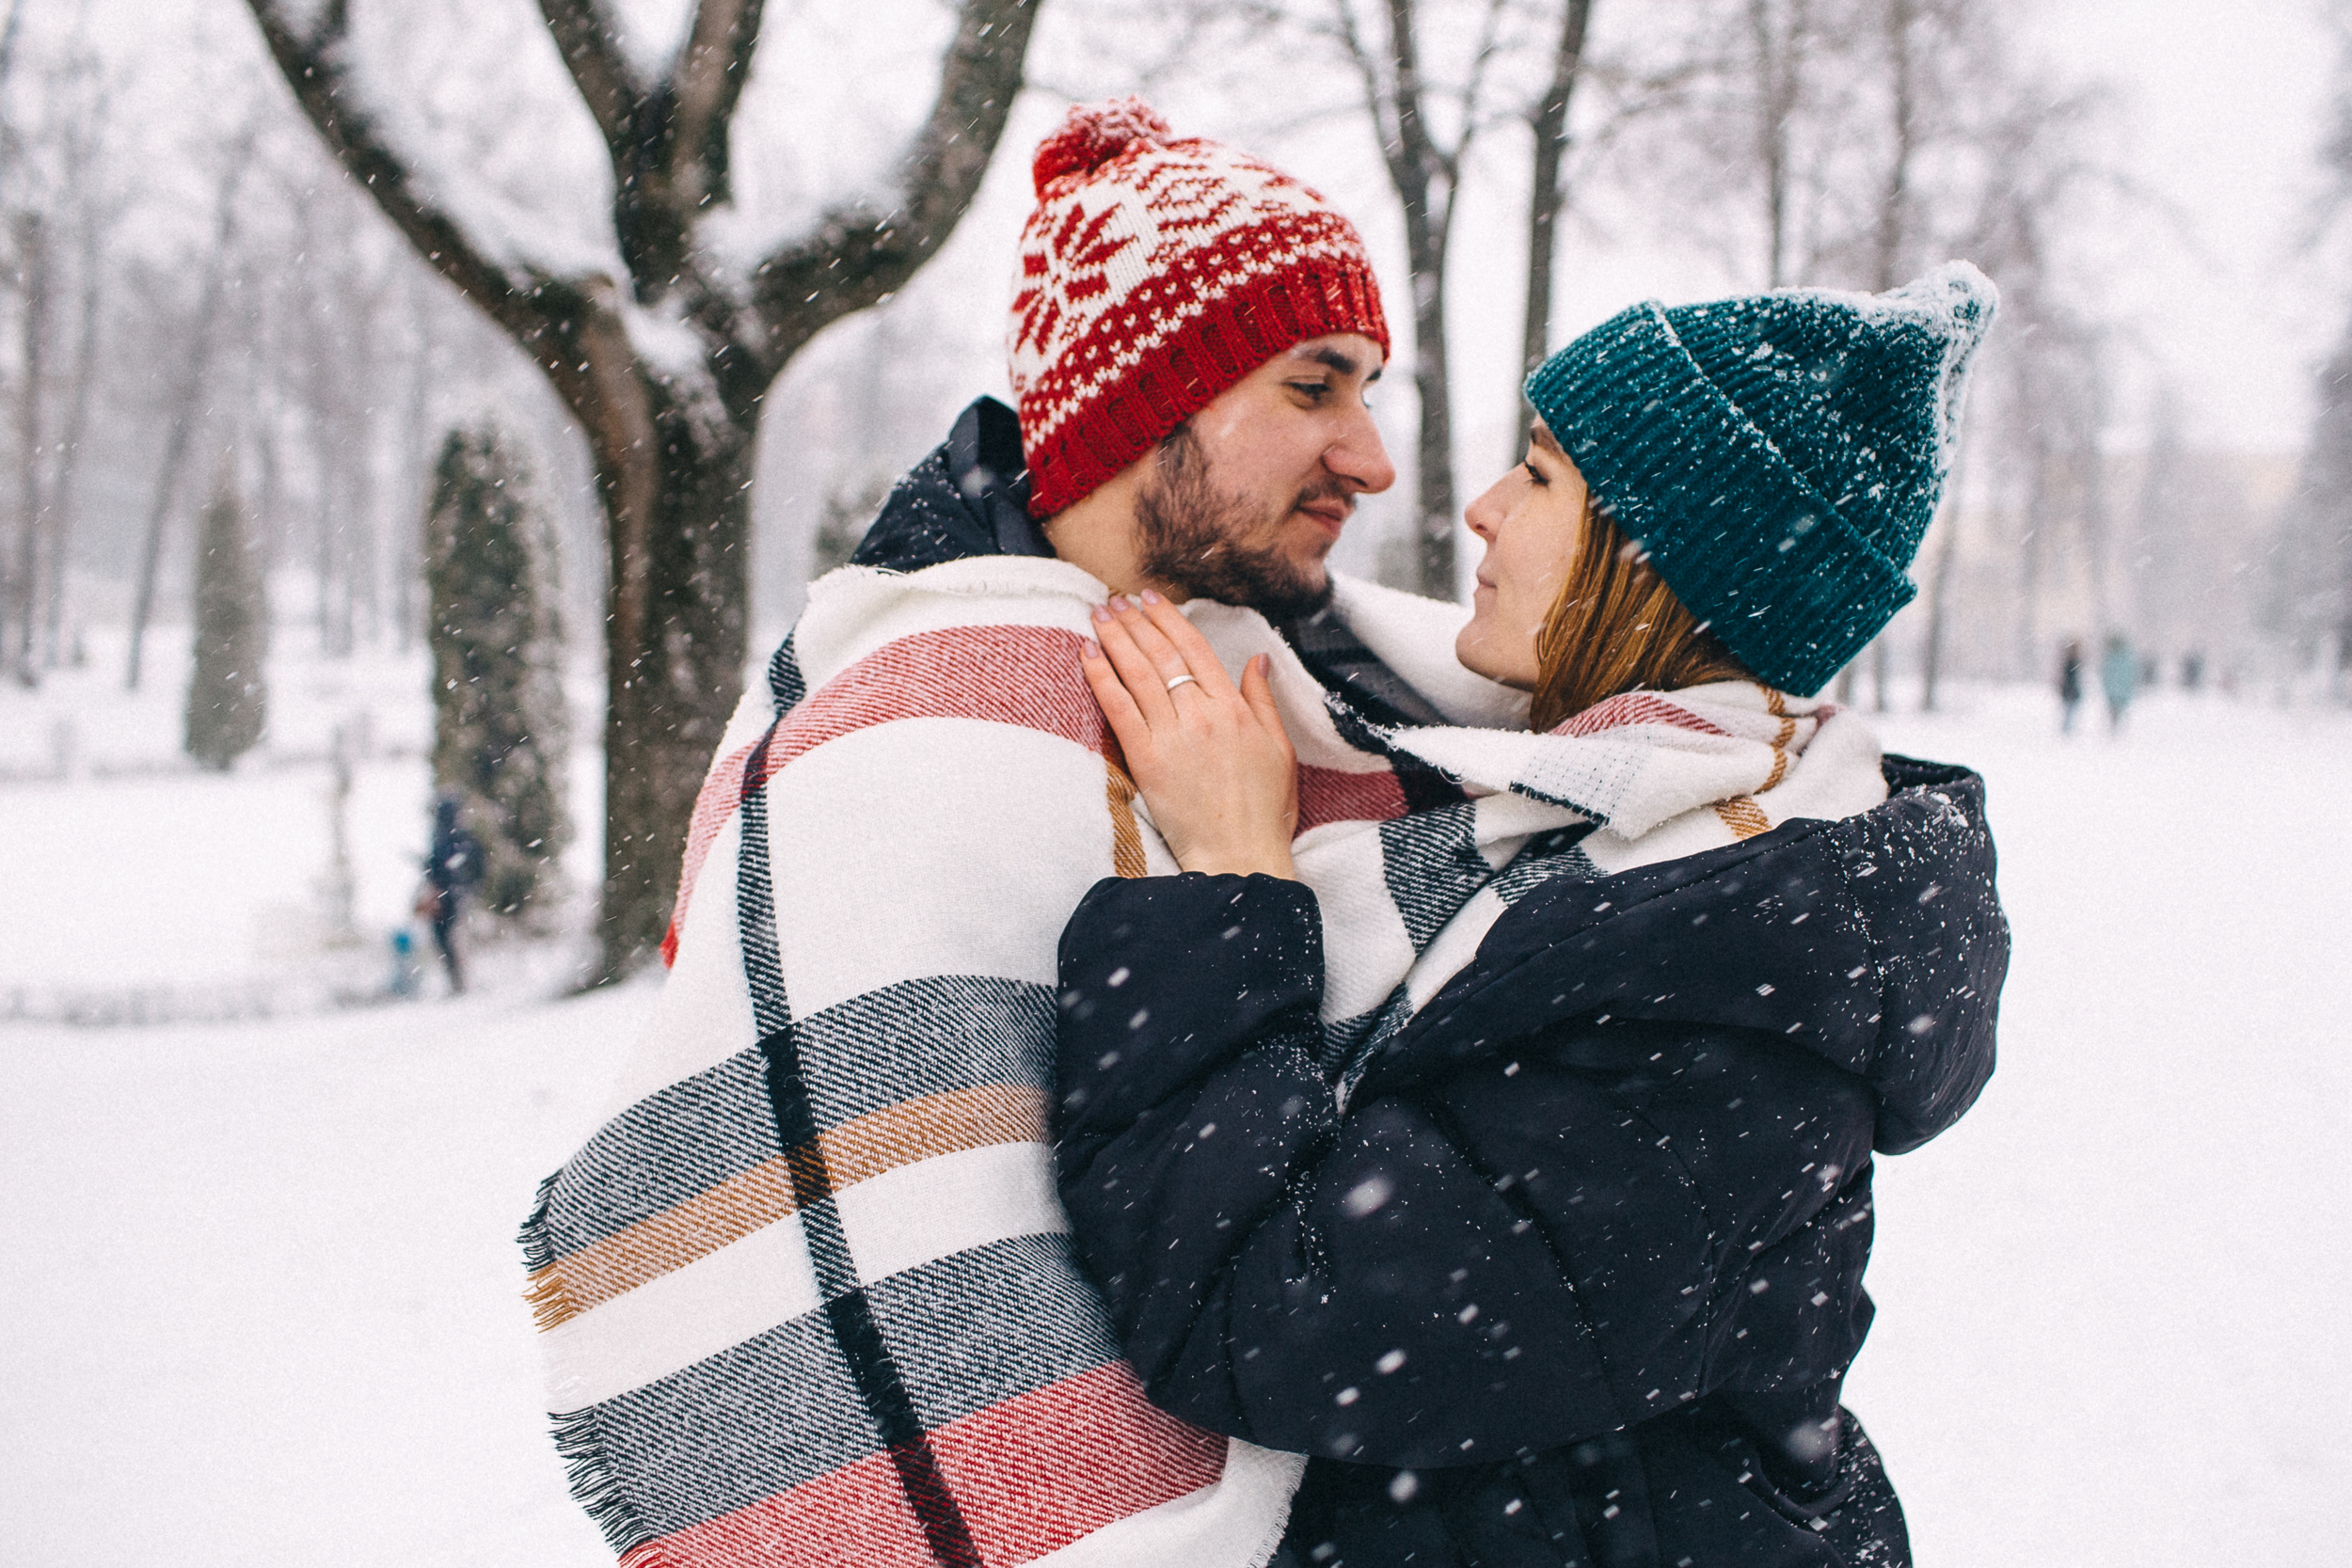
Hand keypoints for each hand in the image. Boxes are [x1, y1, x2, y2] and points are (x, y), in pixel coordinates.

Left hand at [1082, 591, 1299, 879]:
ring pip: (1138, 673)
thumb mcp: (1280, 750)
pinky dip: (1101, 677)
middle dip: (1135, 621)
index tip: (1150, 598)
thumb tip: (1257, 660)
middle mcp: (1203, 715)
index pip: (1195, 649)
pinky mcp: (1148, 760)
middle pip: (1162, 654)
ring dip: (1115, 638)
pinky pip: (1119, 709)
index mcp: (1235, 709)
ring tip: (1098, 615)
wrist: (1239, 855)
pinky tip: (1087, 654)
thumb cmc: (1264, 810)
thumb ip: (1264, 701)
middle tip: (1115, 600)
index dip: (1169, 618)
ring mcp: (1173, 736)